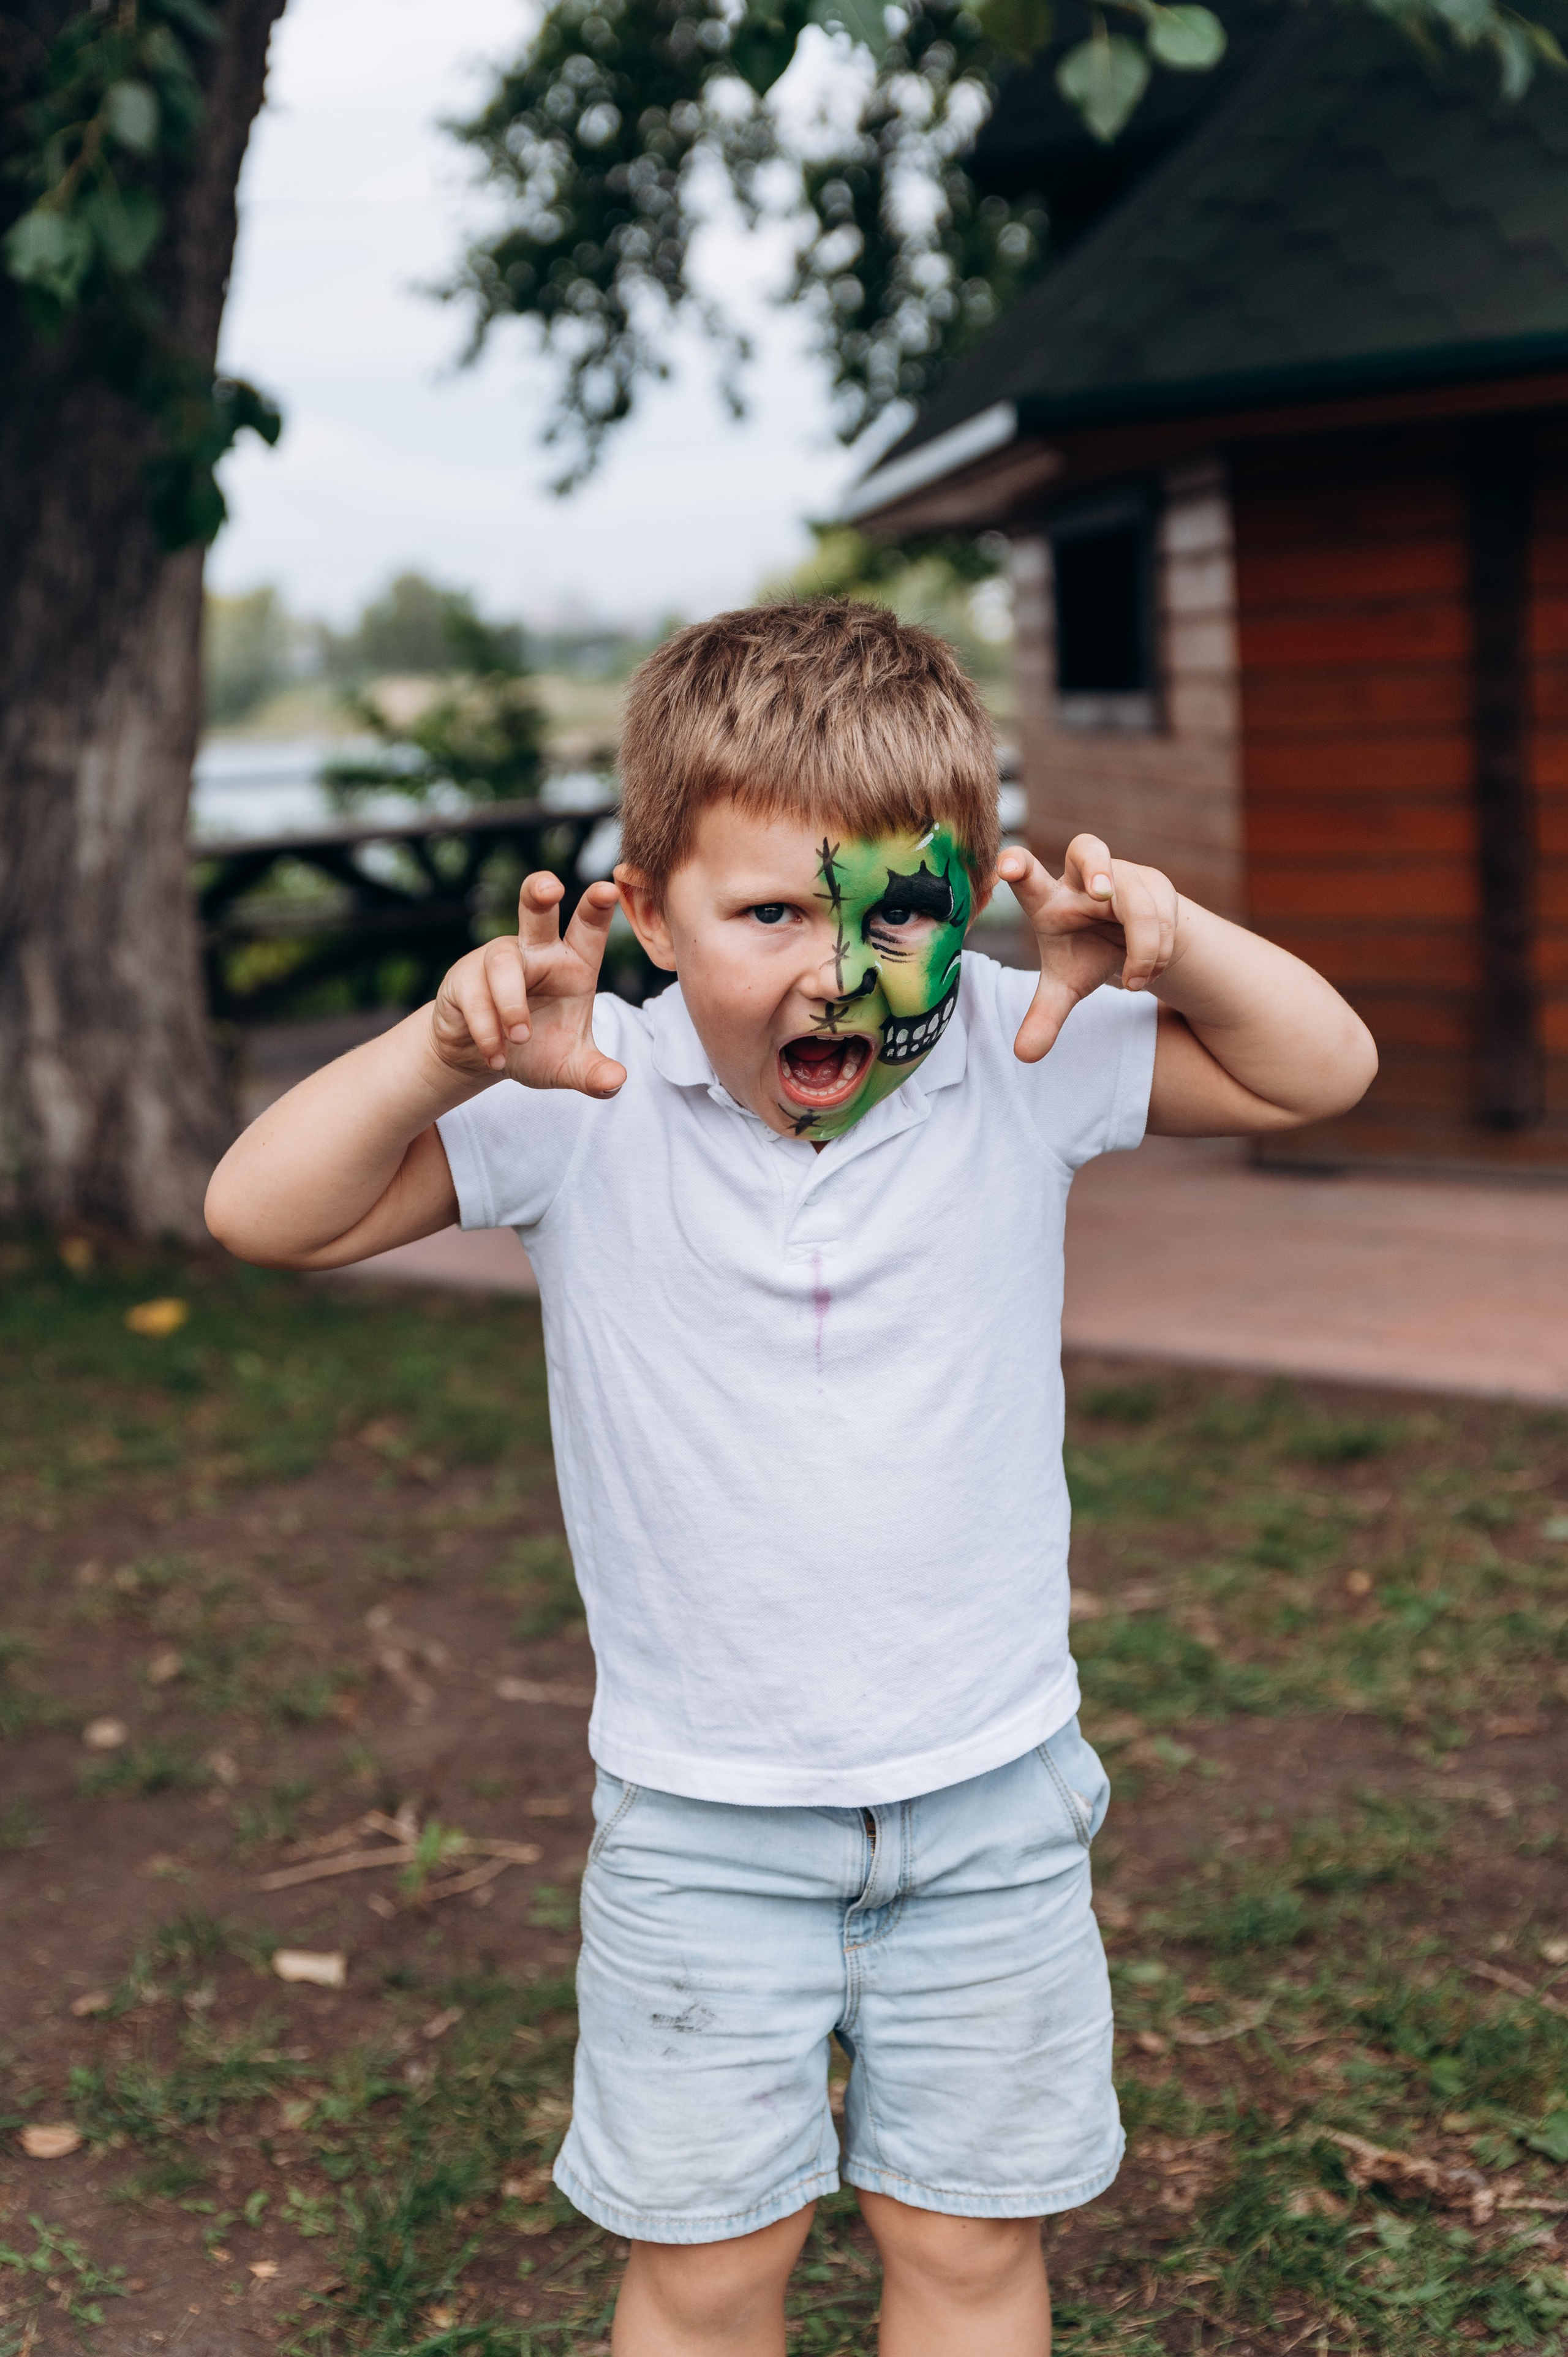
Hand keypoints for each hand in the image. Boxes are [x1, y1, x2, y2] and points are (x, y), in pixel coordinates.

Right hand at [429, 874, 626, 1097]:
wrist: (484, 1059)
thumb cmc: (535, 1049)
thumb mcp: (568, 1066)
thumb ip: (594, 1074)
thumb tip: (615, 1082)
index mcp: (571, 963)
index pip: (587, 929)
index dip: (597, 908)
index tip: (607, 888)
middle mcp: (535, 953)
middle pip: (535, 912)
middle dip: (539, 893)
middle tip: (550, 886)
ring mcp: (497, 960)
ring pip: (503, 962)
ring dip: (511, 1003)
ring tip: (518, 1038)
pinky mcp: (464, 979)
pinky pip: (475, 996)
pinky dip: (487, 1030)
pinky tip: (497, 1056)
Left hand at [996, 834, 1178, 1063]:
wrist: (1134, 943)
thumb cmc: (1087, 954)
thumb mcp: (1067, 986)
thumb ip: (1045, 1016)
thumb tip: (1024, 1056)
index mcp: (1049, 899)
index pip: (1028, 874)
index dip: (1018, 865)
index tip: (1007, 867)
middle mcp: (1082, 879)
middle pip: (1087, 849)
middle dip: (1097, 868)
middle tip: (1102, 893)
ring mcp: (1122, 875)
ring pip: (1138, 902)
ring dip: (1142, 948)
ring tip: (1134, 984)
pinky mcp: (1155, 883)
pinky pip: (1165, 914)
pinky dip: (1160, 950)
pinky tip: (1149, 971)